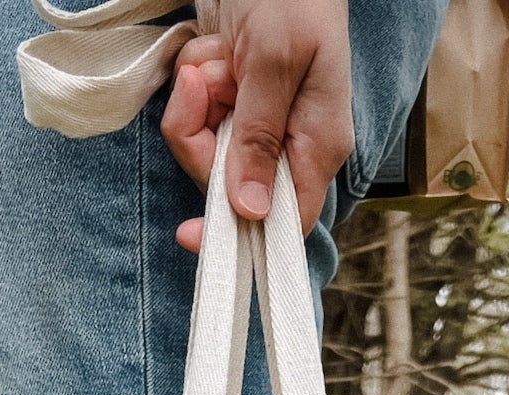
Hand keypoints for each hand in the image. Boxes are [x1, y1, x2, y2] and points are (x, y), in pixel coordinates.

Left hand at [160, 0, 352, 252]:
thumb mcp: (275, 60)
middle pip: (228, 183)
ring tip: (218, 56)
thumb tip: (252, 211)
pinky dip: (194, 78)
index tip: (191, 233)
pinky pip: (195, 112)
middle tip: (209, 84)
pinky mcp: (232, 98)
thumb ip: (259, 135)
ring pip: (204, 145)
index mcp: (317, 144)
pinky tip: (215, 48)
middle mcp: (288, 142)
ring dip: (197, 97)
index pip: (285, 220)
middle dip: (203, 135)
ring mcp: (257, 121)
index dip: (239, 232)